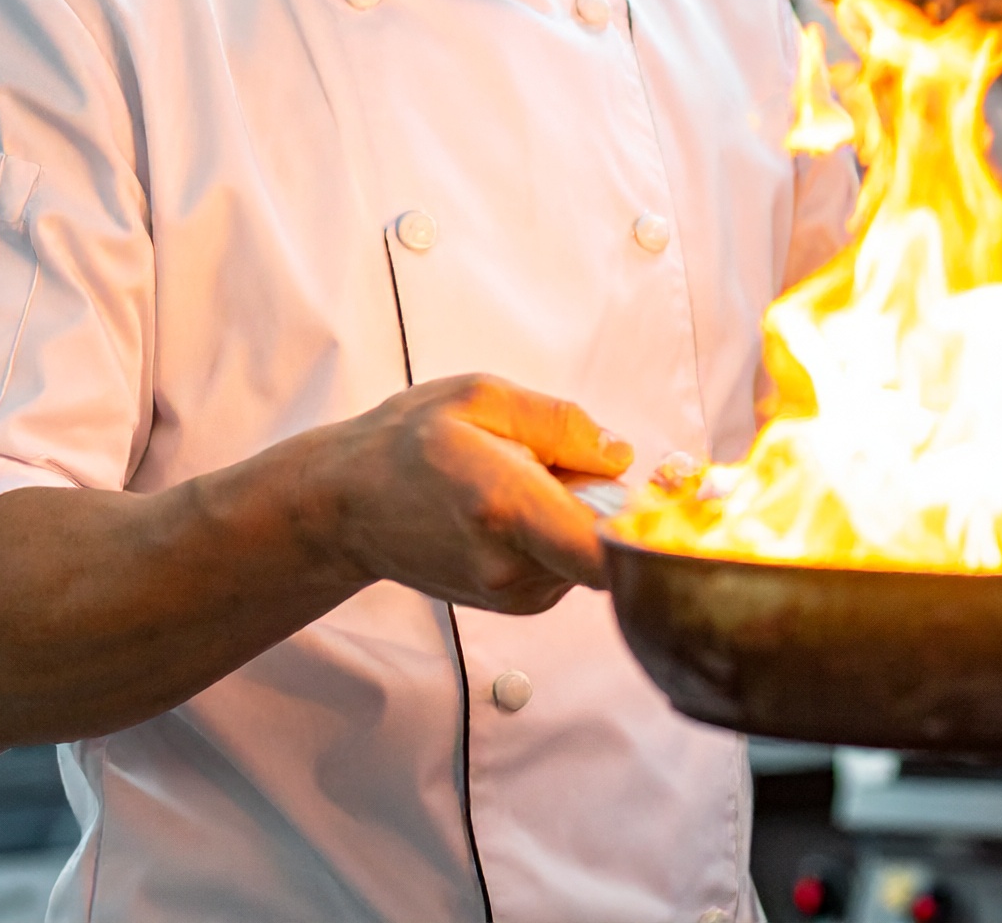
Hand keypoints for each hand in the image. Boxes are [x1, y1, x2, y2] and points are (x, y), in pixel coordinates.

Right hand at [295, 373, 633, 614]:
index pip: (608, 551)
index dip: (647, 526)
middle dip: (604, 499)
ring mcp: (512, 593)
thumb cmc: (407, 443)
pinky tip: (513, 510)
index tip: (655, 490)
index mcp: (507, 507)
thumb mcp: (482, 397)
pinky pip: (569, 566)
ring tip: (521, 484)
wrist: (346, 504)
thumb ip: (562, 423)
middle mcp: (511, 565)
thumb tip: (620, 456)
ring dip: (577, 517)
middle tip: (557, 462)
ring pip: (590, 555)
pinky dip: (559, 536)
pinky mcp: (514, 604)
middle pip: (609, 543)